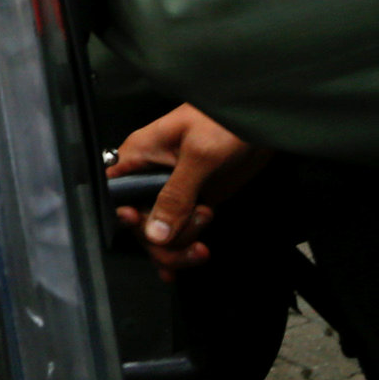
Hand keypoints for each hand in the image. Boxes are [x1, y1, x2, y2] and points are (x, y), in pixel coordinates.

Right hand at [110, 104, 268, 273]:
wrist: (262, 121)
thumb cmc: (225, 121)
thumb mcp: (200, 155)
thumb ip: (176, 195)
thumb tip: (155, 234)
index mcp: (140, 154)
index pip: (116, 194)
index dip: (125, 216)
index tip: (141, 224)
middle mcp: (150, 175)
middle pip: (139, 223)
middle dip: (163, 241)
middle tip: (193, 241)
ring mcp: (172, 190)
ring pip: (160, 232)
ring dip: (180, 246)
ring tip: (204, 233)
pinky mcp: (194, 200)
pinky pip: (180, 231)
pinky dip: (182, 249)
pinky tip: (188, 259)